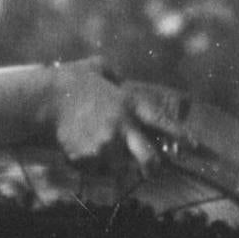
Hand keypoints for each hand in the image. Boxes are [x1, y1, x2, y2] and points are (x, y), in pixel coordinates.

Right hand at [44, 58, 191, 177]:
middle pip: (149, 160)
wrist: (44, 100)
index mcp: (129, 105)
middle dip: (152, 168)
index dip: (182, 136)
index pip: (164, 123)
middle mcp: (123, 128)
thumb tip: (118, 78)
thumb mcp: (97, 67)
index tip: (195, 146)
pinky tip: (77, 148)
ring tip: (96, 149)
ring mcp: (106, 146)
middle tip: (148, 170)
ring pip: (120, 168)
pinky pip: (96, 170)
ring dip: (114, 164)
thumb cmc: (70, 80)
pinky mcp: (88, 159)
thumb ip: (113, 74)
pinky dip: (90, 164)